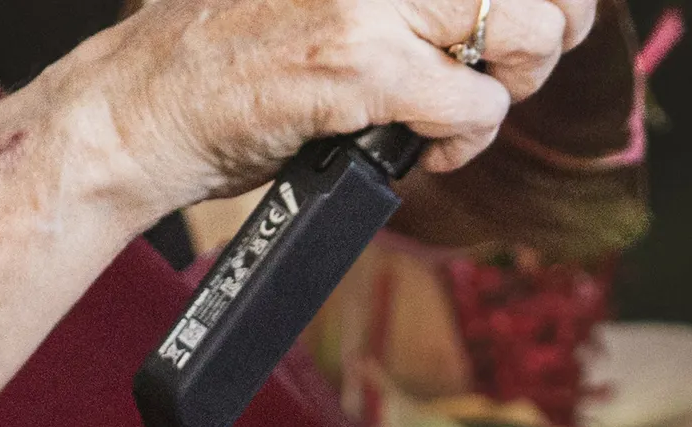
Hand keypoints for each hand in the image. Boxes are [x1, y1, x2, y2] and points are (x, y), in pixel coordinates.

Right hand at [84, 0, 595, 205]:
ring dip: (508, 86)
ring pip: (526, 30)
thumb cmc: (235, 52)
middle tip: (498, 70)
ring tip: (455, 105)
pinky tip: (424, 147)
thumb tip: (508, 7)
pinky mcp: (360, 65)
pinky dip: (464, 142)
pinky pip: (475, 106)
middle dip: (545, 33)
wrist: (146, 102)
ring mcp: (373, 0)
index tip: (541, 17)